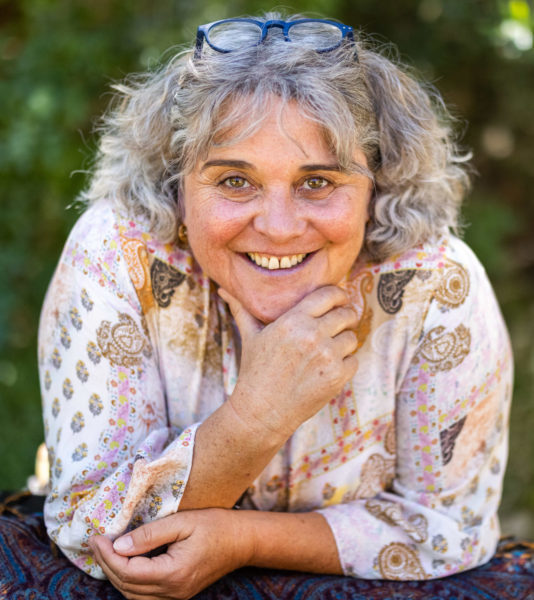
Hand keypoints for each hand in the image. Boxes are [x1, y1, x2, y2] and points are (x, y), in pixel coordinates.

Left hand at [89, 508, 251, 599]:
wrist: (242, 541)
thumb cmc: (215, 526)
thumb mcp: (182, 522)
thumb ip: (150, 534)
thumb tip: (119, 545)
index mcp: (173, 573)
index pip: (128, 570)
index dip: (108, 555)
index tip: (97, 536)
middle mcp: (172, 592)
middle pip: (126, 586)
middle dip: (106, 564)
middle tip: (96, 541)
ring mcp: (175, 596)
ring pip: (133, 595)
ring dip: (115, 575)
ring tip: (106, 551)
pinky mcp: (178, 593)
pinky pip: (145, 595)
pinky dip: (129, 582)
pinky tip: (125, 563)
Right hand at [219, 285, 358, 437]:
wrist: (261, 412)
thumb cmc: (255, 372)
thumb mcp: (249, 337)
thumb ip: (242, 309)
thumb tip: (224, 290)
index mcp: (293, 321)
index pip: (330, 294)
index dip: (339, 295)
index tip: (339, 300)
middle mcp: (312, 335)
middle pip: (347, 314)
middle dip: (346, 316)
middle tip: (340, 323)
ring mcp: (327, 357)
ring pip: (352, 337)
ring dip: (345, 341)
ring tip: (331, 347)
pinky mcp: (337, 377)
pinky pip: (354, 360)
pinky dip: (346, 363)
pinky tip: (329, 367)